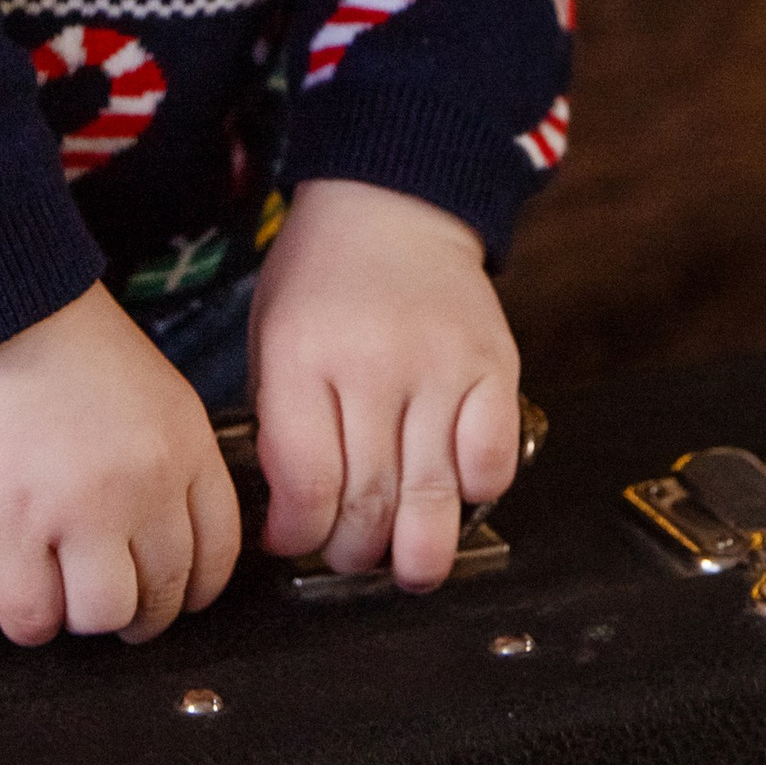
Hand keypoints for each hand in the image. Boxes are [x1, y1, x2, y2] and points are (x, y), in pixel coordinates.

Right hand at [0, 282, 241, 647]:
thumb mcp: (151, 388)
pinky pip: (33, 616)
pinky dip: (27, 620)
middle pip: (166, 594)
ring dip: (82, 617)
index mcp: (187, 446)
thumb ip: (168, 458)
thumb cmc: (65, 337)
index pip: (219, 553)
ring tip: (60, 591)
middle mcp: (148, 486)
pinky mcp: (16, 524)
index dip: (194, 588)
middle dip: (139, 613)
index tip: (168, 592)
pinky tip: (19, 593)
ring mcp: (83, 509)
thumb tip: (157, 531)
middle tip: (108, 600)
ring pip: (104, 616)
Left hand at [246, 177, 522, 591]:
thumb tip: (295, 521)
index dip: (297, 537)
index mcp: (303, 356)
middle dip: (353, 553)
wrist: (393, 203)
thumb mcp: (270, 340)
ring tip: (402, 561)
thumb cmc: (322, 279)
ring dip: (414, 553)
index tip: (293, 540)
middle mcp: (374, 364)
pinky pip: (491, 465)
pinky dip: (473, 498)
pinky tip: (450, 493)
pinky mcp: (495, 367)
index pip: (306, 486)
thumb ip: (279, 427)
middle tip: (348, 553)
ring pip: (433, 501)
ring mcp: (441, 366)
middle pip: (369, 505)